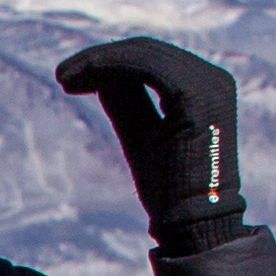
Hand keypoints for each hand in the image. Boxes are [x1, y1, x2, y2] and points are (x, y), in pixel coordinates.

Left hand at [53, 36, 245, 241]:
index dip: (110, 63)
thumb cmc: (167, 190)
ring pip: (143, 54)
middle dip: (100, 59)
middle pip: (147, 52)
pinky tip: (81, 80)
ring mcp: (209, 83)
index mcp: (205, 88)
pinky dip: (109, 67)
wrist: (190, 224)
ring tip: (64, 78)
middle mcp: (213, 79)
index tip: (71, 79)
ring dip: (98, 61)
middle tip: (62, 75)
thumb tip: (102, 76)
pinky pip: (145, 66)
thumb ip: (127, 102)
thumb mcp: (140, 134)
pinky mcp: (195, 94)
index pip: (153, 60)